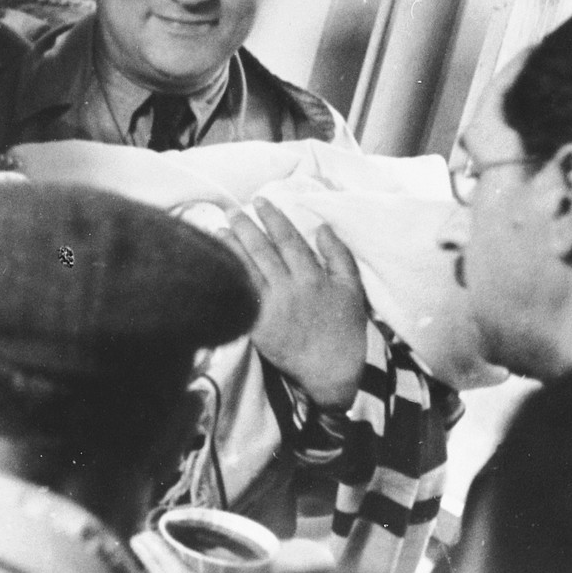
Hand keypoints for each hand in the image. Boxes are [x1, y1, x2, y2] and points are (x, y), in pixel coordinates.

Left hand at [220, 198, 369, 408]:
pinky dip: (229, 278)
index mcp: (312, 277)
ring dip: (232, 248)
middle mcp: (289, 289)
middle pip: (262, 250)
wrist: (331, 371)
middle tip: (232, 209)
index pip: (288, 239)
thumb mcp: (352, 289)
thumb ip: (338, 255)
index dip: (273, 218)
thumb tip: (321, 227)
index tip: (260, 201)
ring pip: (247, 270)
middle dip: (245, 226)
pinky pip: (239, 296)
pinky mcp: (257, 326)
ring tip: (220, 230)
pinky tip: (219, 265)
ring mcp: (271, 308)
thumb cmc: (345, 329)